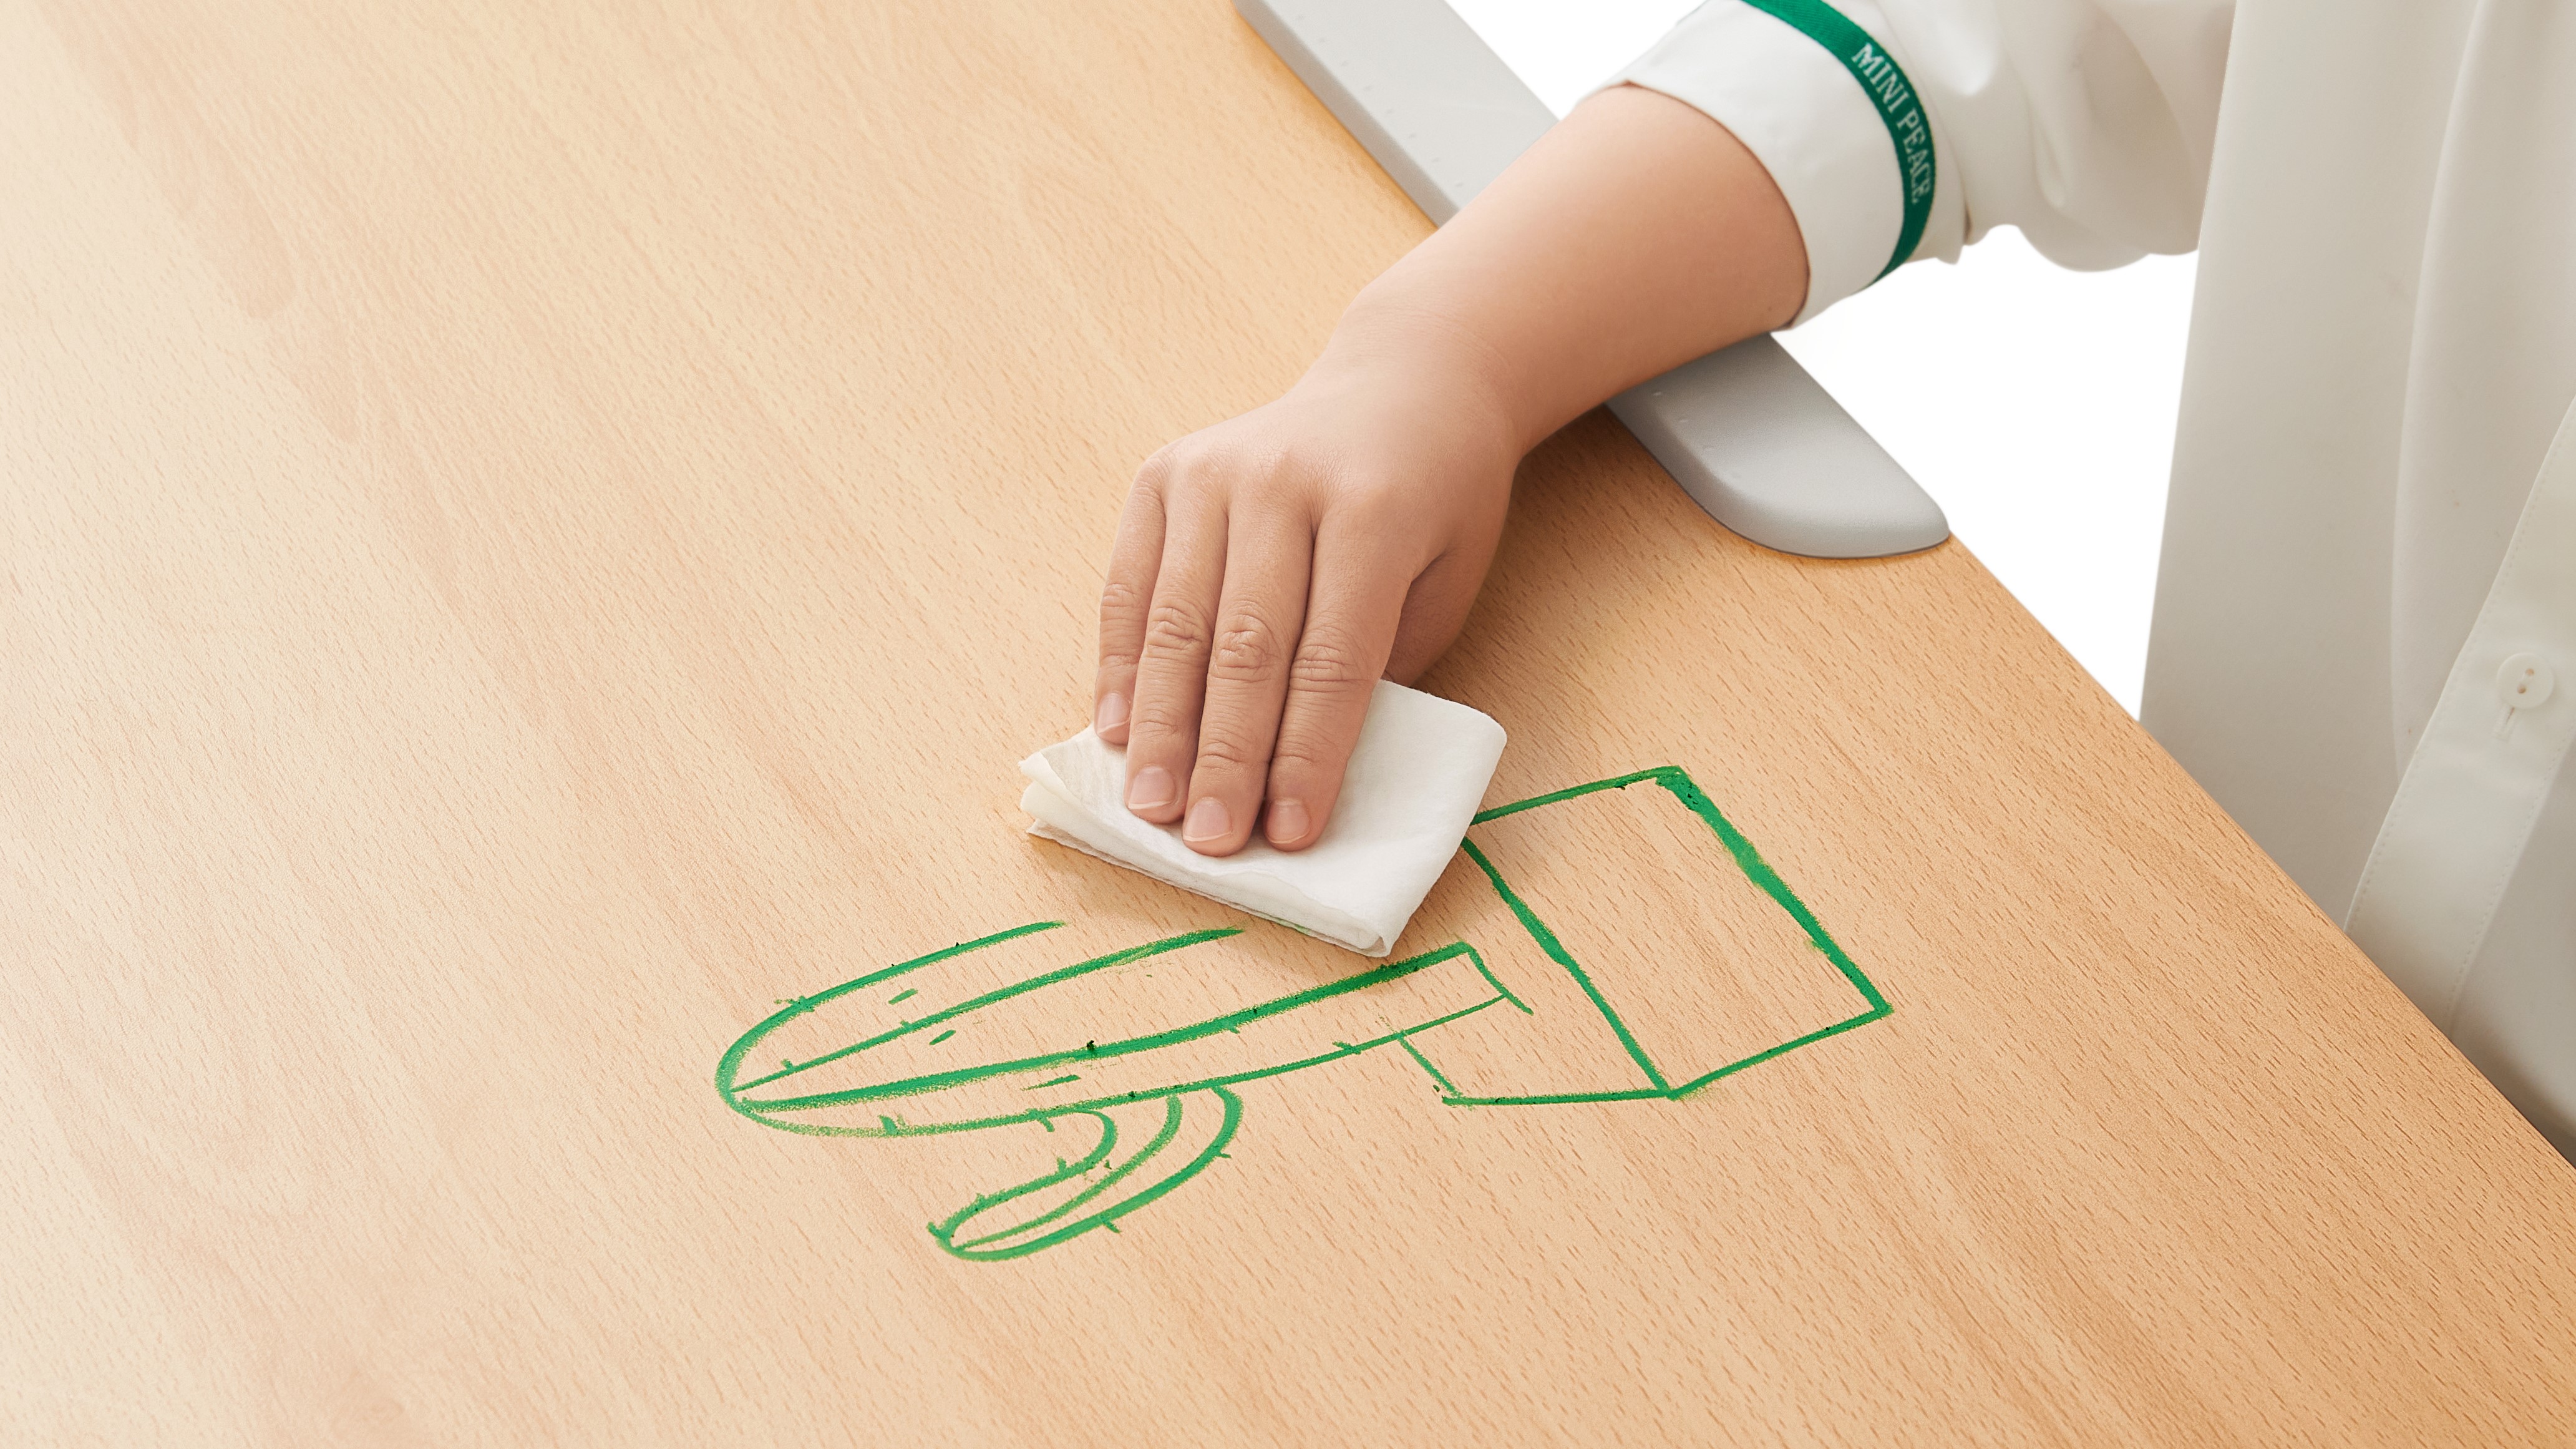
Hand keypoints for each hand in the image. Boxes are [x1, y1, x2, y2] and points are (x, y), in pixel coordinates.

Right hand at [1092, 327, 1519, 856]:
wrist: (1402, 384)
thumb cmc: (1437, 503)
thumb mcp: (1443, 582)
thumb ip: (1377, 664)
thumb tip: (1295, 772)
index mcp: (1374, 512)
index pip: (1331, 660)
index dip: (1306, 755)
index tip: (1287, 833)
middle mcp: (1284, 484)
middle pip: (1245, 647)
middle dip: (1224, 756)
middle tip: (1207, 839)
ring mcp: (1215, 472)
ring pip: (1177, 621)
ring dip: (1162, 726)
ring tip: (1151, 806)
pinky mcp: (1164, 472)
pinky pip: (1131, 585)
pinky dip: (1123, 664)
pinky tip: (1118, 730)